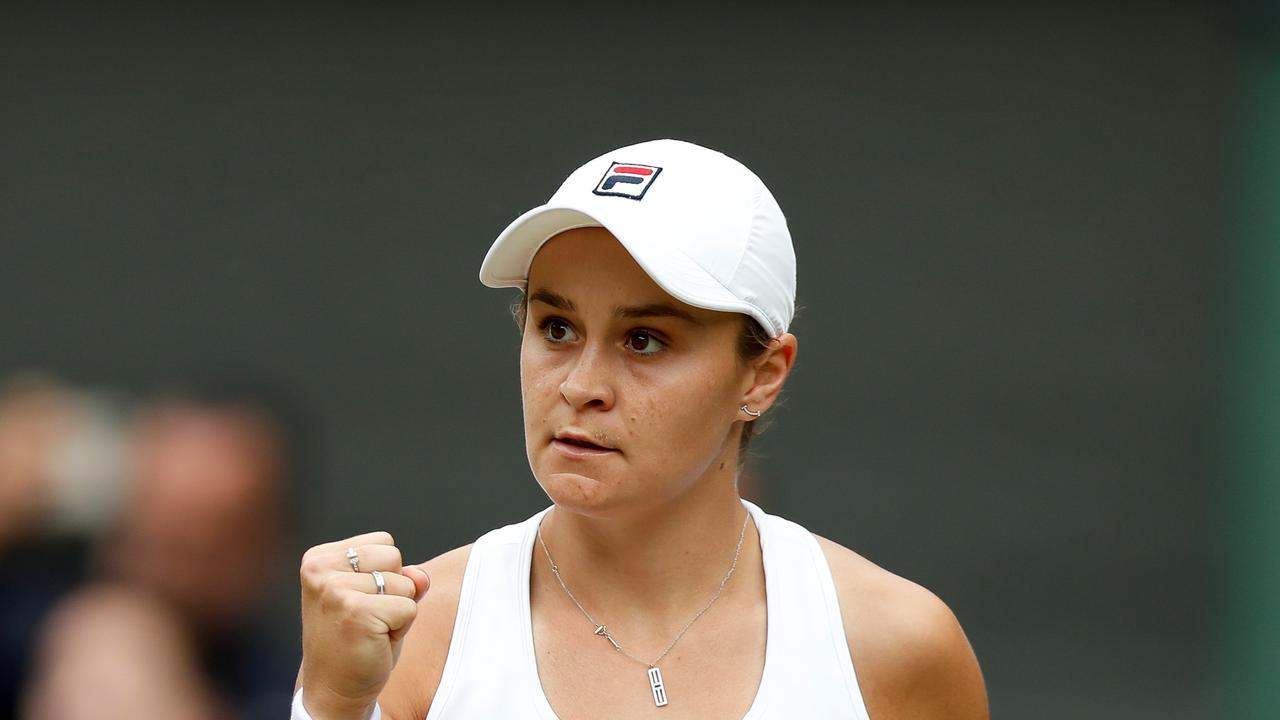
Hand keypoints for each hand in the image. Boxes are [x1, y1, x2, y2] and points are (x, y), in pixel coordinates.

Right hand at [298, 531, 430, 719]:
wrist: (334, 689)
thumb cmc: (355, 639)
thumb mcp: (377, 596)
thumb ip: (401, 575)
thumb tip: (420, 576)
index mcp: (319, 558)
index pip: (383, 541)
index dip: (384, 573)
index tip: (361, 601)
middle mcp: (320, 569)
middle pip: (394, 555)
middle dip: (393, 588)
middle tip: (368, 618)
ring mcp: (336, 590)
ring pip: (405, 583)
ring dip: (398, 609)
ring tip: (370, 629)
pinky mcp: (356, 612)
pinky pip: (409, 607)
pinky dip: (402, 628)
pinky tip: (375, 641)